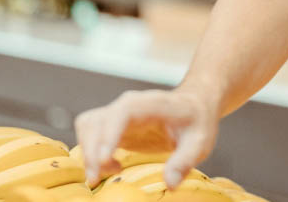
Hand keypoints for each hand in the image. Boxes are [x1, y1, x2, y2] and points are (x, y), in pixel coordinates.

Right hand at [74, 87, 217, 188]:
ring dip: (88, 152)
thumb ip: (184, 161)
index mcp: (149, 103)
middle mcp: (127, 105)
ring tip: (106, 174)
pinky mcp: (112, 125)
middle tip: (97, 179)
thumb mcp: (199, 142)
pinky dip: (91, 152)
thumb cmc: (197, 121)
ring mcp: (117, 113)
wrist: (194, 105)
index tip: (106, 159)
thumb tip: (169, 184)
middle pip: (96, 121)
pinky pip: (90, 134)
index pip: (122, 112)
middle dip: (92, 151)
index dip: (110, 134)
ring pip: (87, 126)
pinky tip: (113, 167)